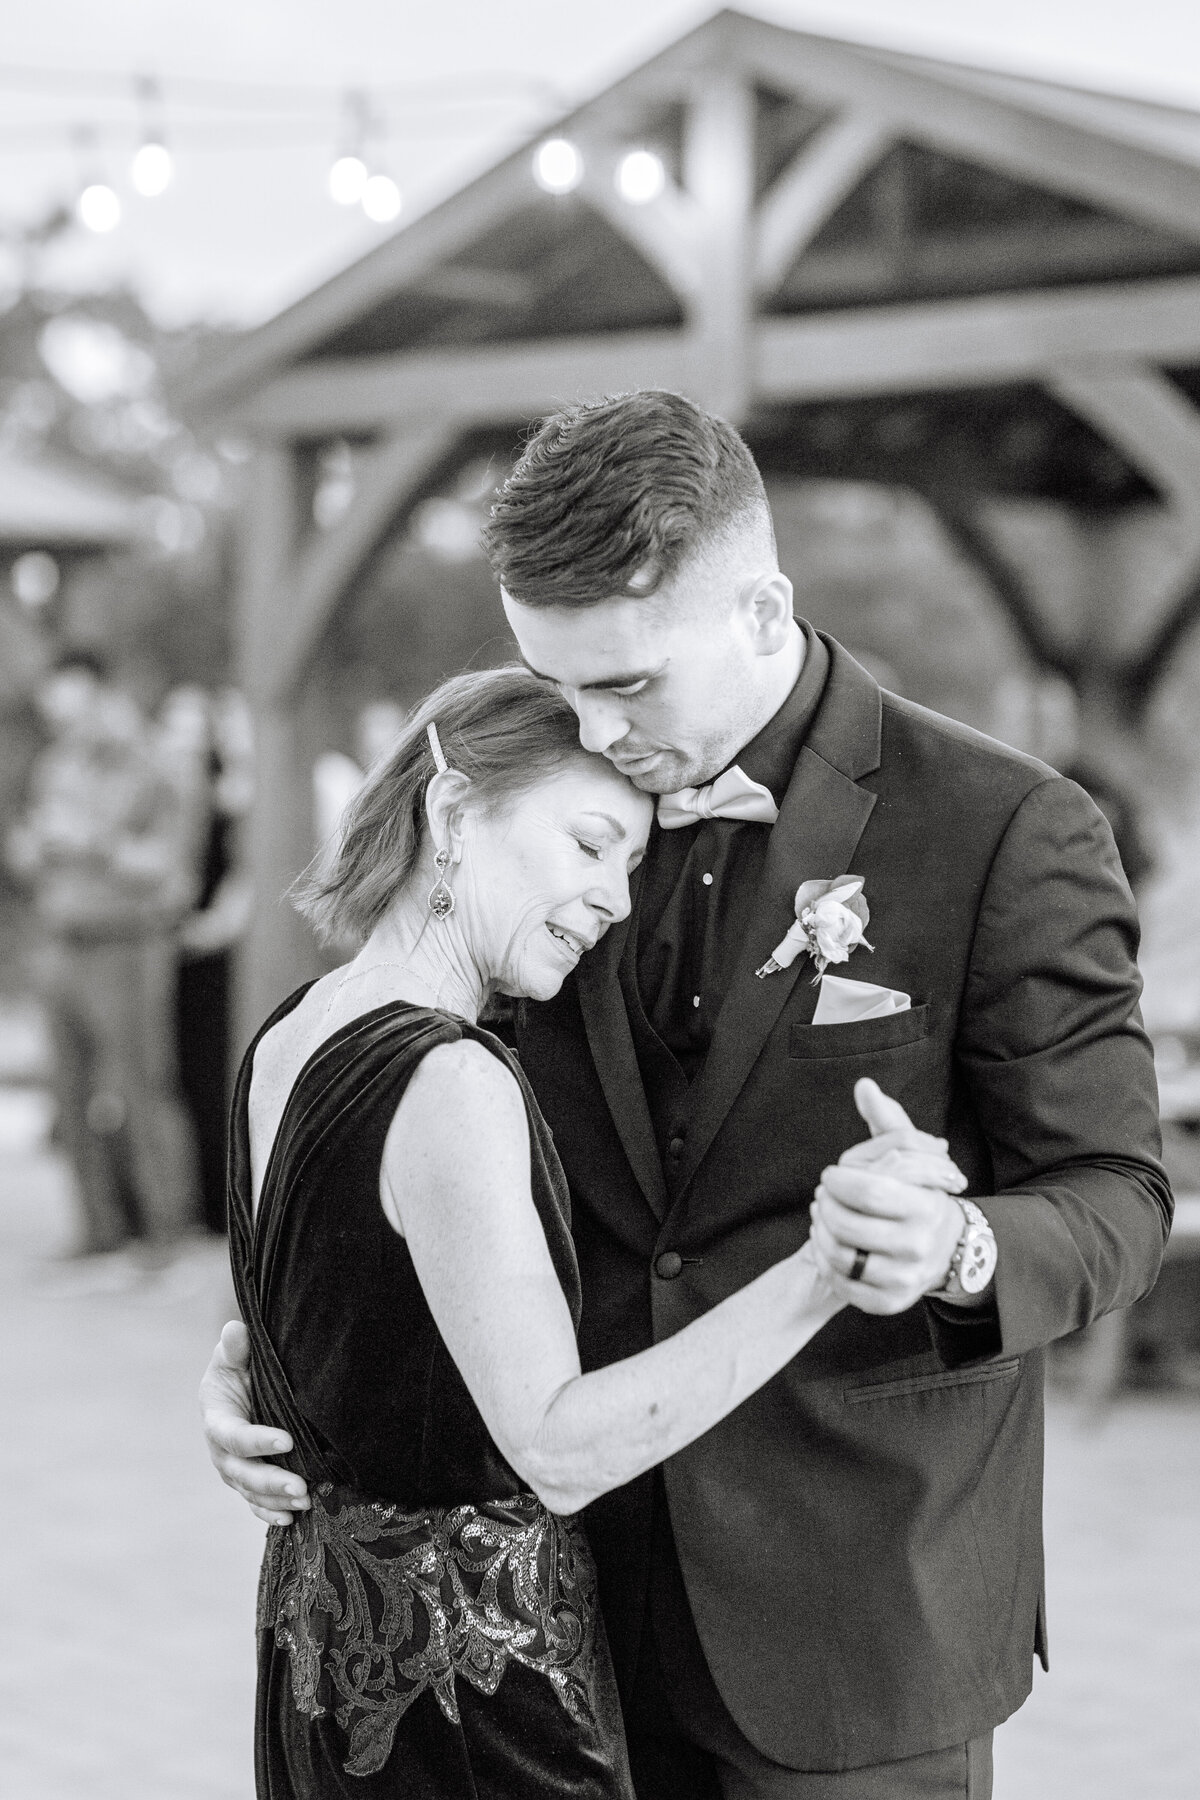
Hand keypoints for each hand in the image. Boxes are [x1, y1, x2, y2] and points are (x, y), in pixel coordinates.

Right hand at [199, 1321, 310, 1526]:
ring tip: (306, 1501)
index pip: (234, 1436)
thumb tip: (235, 1330)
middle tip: (302, 1487)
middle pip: (243, 1473)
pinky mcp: (247, 1482)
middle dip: (272, 1482)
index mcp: (216, 1419)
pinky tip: (291, 1520)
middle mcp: (221, 1451)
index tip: (287, 1441)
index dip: (258, 1441)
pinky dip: (270, 1513)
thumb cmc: (239, 1367)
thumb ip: (236, 1349)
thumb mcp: (234, 1356)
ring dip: (277, 1500)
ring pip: (252, 1491)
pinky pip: (255, 1503)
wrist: (241, 1387)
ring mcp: (234, 1470)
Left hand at [808, 1079, 966, 1314]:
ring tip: (822, 1218)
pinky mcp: (889, 1302)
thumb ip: (886, 1121)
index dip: (838, 1180)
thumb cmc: (917, 1192)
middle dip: (824, 1206)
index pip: (869, 1191)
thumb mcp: (910, 1155)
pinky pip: (843, 1286)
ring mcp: (905, 1279)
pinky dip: (827, 1265)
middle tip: (823, 1197)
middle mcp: (919, 1246)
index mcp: (926, 1206)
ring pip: (840, 1258)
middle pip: (848, 1225)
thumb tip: (864, 1085)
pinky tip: (830, 1245)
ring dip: (820, 1233)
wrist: (946, 1247)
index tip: (831, 1174)